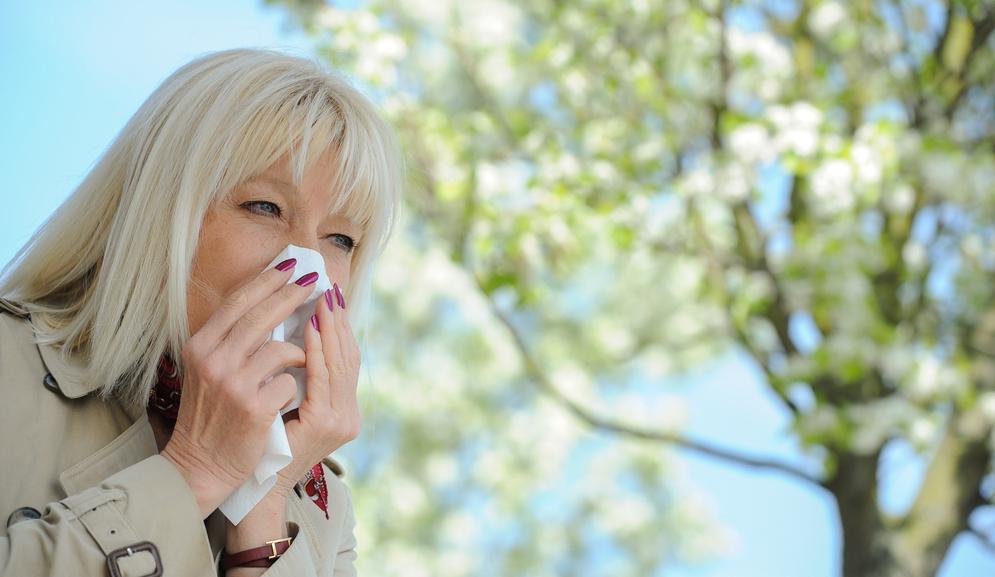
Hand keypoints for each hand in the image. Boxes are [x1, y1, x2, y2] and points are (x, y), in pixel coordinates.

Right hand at [161, 261, 315, 517]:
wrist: (199, 465)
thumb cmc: (211, 415)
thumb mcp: (209, 370)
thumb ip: (232, 341)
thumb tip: (272, 303)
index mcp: (200, 346)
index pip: (238, 302)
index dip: (267, 281)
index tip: (291, 265)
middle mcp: (213, 360)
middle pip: (261, 316)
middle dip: (291, 295)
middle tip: (315, 281)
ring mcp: (234, 384)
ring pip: (281, 348)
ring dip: (299, 350)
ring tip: (304, 355)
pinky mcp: (254, 407)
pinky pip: (289, 382)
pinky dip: (295, 385)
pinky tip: (290, 393)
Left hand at [272, 284, 360, 495]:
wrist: (257, 488)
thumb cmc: (265, 445)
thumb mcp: (288, 405)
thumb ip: (298, 376)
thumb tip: (294, 332)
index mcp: (342, 409)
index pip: (347, 357)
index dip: (341, 326)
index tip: (331, 295)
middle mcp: (348, 414)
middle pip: (349, 355)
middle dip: (338, 319)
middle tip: (328, 288)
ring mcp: (340, 420)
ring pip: (340, 362)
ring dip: (330, 328)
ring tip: (321, 299)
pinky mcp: (325, 423)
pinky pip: (323, 378)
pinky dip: (317, 350)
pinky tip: (311, 329)